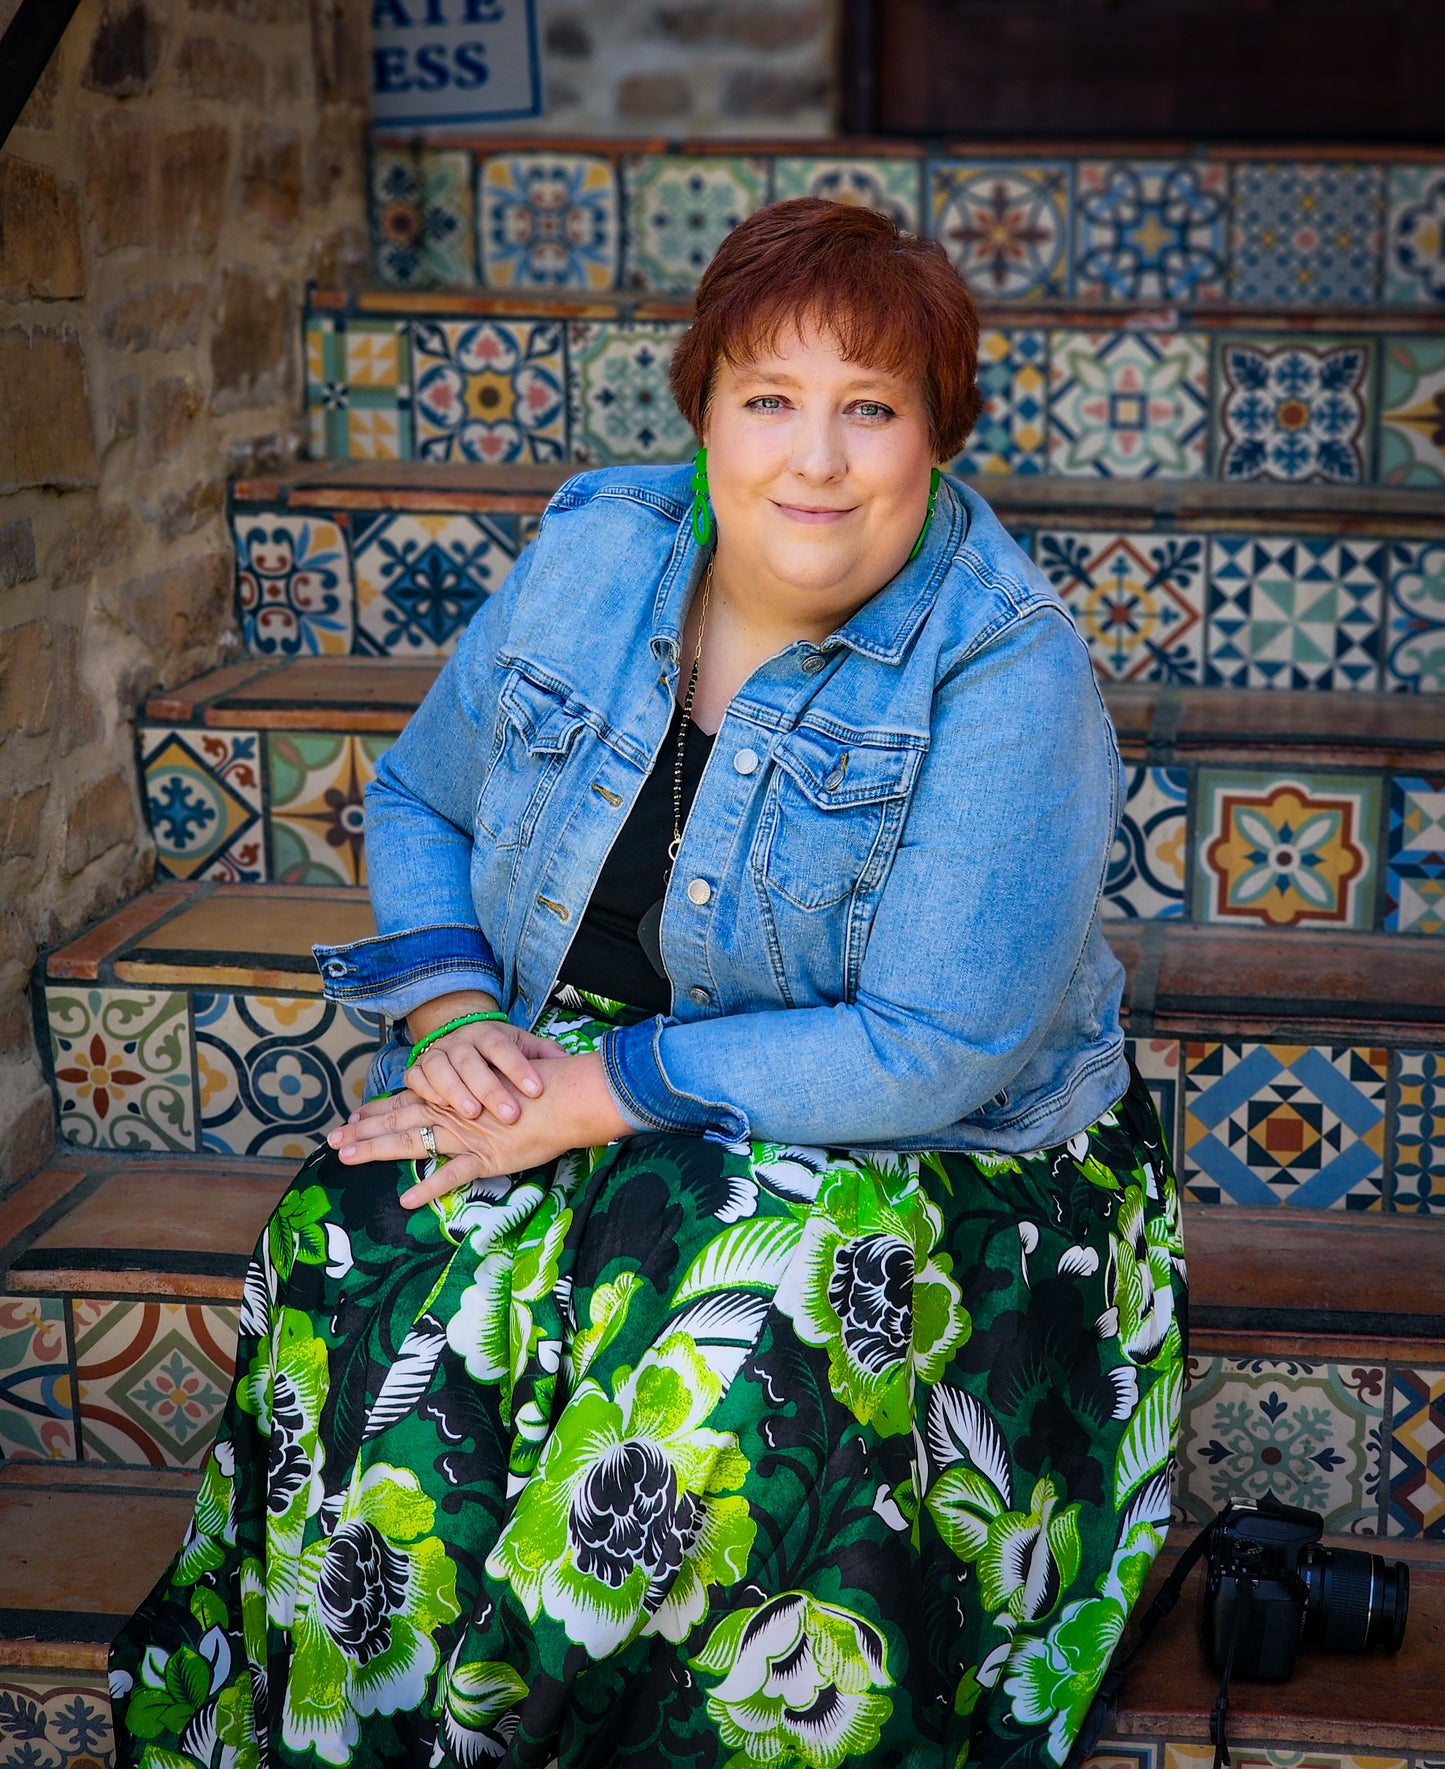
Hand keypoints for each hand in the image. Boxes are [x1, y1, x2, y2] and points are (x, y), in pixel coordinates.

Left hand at [327, 1051, 632, 1206]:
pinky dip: (430, 1188)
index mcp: (455, 1095)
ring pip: (413, 1141)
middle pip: (400, 1120)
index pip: (408, 1101)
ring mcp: (467, 1135)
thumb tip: (468, 1098)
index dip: (378, 1110)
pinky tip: (407, 1199)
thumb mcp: (503, 1082)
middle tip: (332, 1141)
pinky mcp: (487, 1157)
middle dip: (364, 1131)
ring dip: (378, 1149)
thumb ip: (482, 1089)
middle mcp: (453, 1112)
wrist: (566, 1094)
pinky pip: (453, 1175)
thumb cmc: (540, 1086)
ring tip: (347, 1158)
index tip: (352, 1117)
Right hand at [403, 1016, 565, 1127]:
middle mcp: (459, 1040)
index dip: (519, 1068)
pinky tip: (441, 1108)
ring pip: (441, 1068)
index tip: (537, 1090)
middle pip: (471, 1060)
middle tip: (510, 1115)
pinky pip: (416, 1078)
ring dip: (456, 1091)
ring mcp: (436, 1053)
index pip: (502, 1046)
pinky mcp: (418, 1069)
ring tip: (474, 1114)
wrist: (461, 1043)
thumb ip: (543, 1054)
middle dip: (490, 1088)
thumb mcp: (522, 1047)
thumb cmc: (498, 1055)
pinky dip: (427, 1091)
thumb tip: (566, 1061)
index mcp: (487, 1033)